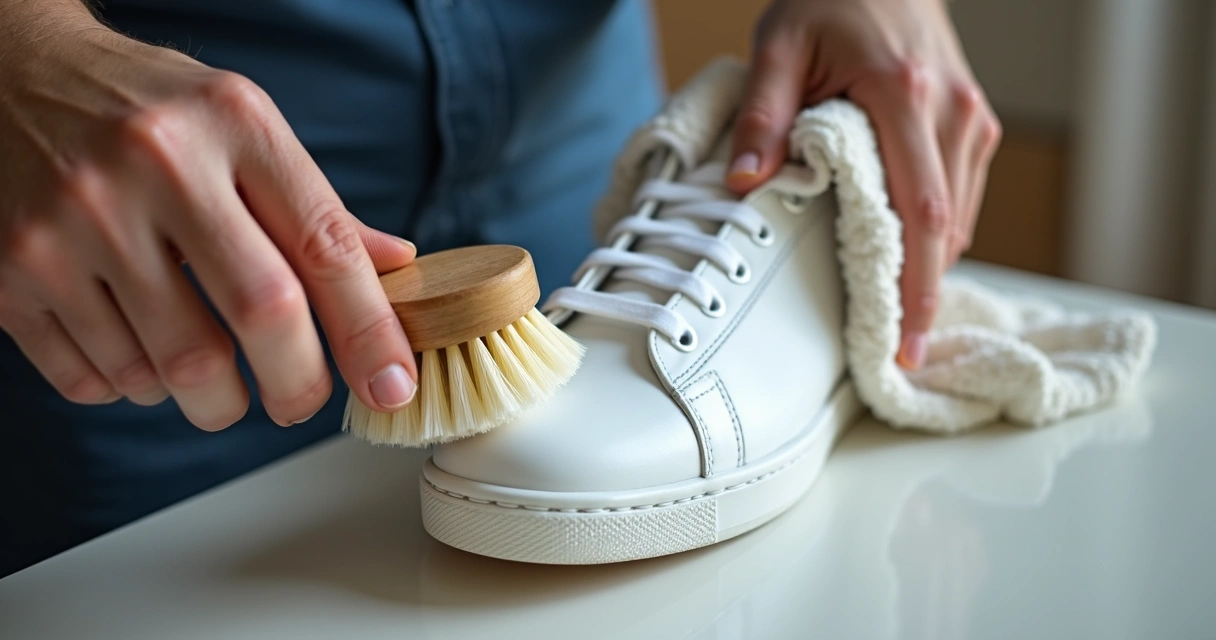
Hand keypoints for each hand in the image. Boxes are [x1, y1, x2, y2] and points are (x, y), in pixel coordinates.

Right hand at [0, 2, 418, 428]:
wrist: (9, 70)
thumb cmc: (150, 112)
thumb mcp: (241, 129)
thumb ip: (314, 207)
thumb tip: (396, 270)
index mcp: (233, 122)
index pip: (324, 244)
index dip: (369, 331)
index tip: (390, 386)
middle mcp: (155, 162)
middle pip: (262, 312)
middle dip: (296, 384)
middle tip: (298, 402)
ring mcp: (76, 216)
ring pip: (175, 367)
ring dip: (208, 397)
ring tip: (208, 373)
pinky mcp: (13, 266)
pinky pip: (96, 378)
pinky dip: (134, 389)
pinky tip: (138, 354)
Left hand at [728, 0, 1001, 368]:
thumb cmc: (827, 0)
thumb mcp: (778, 46)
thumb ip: (762, 115)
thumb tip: (742, 183)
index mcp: (906, 96)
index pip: (919, 212)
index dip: (915, 285)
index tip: (901, 339)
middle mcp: (952, 111)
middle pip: (947, 227)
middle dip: (926, 297)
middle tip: (900, 354)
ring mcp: (970, 118)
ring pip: (959, 217)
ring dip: (931, 270)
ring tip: (896, 320)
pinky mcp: (972, 123)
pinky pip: (960, 196)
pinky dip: (937, 236)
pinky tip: (906, 264)